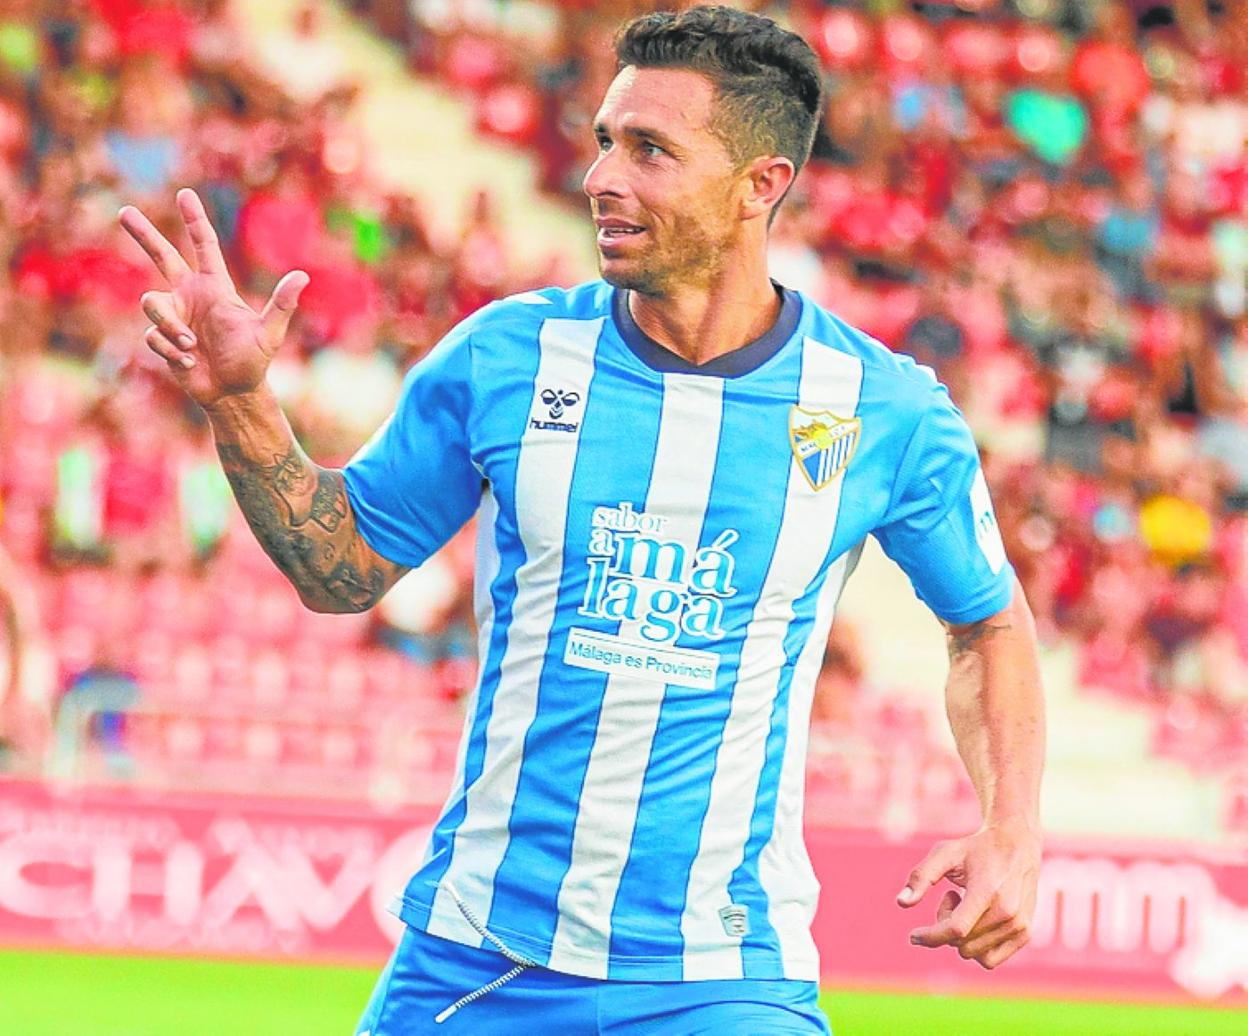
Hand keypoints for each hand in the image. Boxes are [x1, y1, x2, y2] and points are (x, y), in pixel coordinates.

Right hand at [118, 188, 308, 406]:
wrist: (233, 393)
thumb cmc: (253, 362)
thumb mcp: (268, 333)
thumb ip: (281, 304)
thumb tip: (303, 276)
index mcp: (215, 287)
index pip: (203, 246)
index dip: (194, 220)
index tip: (185, 194)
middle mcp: (190, 296)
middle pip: (162, 256)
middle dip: (143, 235)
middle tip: (123, 211)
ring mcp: (174, 316)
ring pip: (152, 305)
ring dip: (170, 326)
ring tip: (192, 345)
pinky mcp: (162, 338)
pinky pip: (153, 335)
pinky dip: (170, 349)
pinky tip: (188, 361)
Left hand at [896, 819, 1041, 969]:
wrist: (1017, 845)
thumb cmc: (975, 849)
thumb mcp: (944, 854)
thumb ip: (921, 877)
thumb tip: (901, 903)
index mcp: (987, 892)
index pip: (955, 929)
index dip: (930, 936)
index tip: (913, 936)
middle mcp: (1007, 912)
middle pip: (961, 942)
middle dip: (945, 925)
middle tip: (951, 897)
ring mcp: (1019, 925)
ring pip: (973, 953)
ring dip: (961, 935)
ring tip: (966, 905)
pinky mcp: (1025, 933)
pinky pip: (990, 960)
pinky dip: (975, 947)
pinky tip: (977, 920)